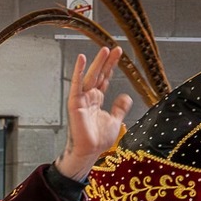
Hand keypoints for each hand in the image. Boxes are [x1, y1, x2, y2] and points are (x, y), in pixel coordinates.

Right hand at [55, 47, 133, 181]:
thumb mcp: (115, 121)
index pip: (105, 78)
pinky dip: (78, 71)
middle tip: (114, 48)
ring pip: (90, 77)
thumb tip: (126, 96)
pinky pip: (77, 84)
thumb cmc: (98, 140)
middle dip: (106, 61)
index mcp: (97, 100)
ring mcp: (81, 99)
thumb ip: (119, 108)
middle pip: (99, 74)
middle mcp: (89, 97)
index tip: (118, 54)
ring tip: (104, 50)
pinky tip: (81, 59)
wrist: (89, 151)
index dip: (111, 66)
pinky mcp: (75, 103)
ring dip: (97, 63)